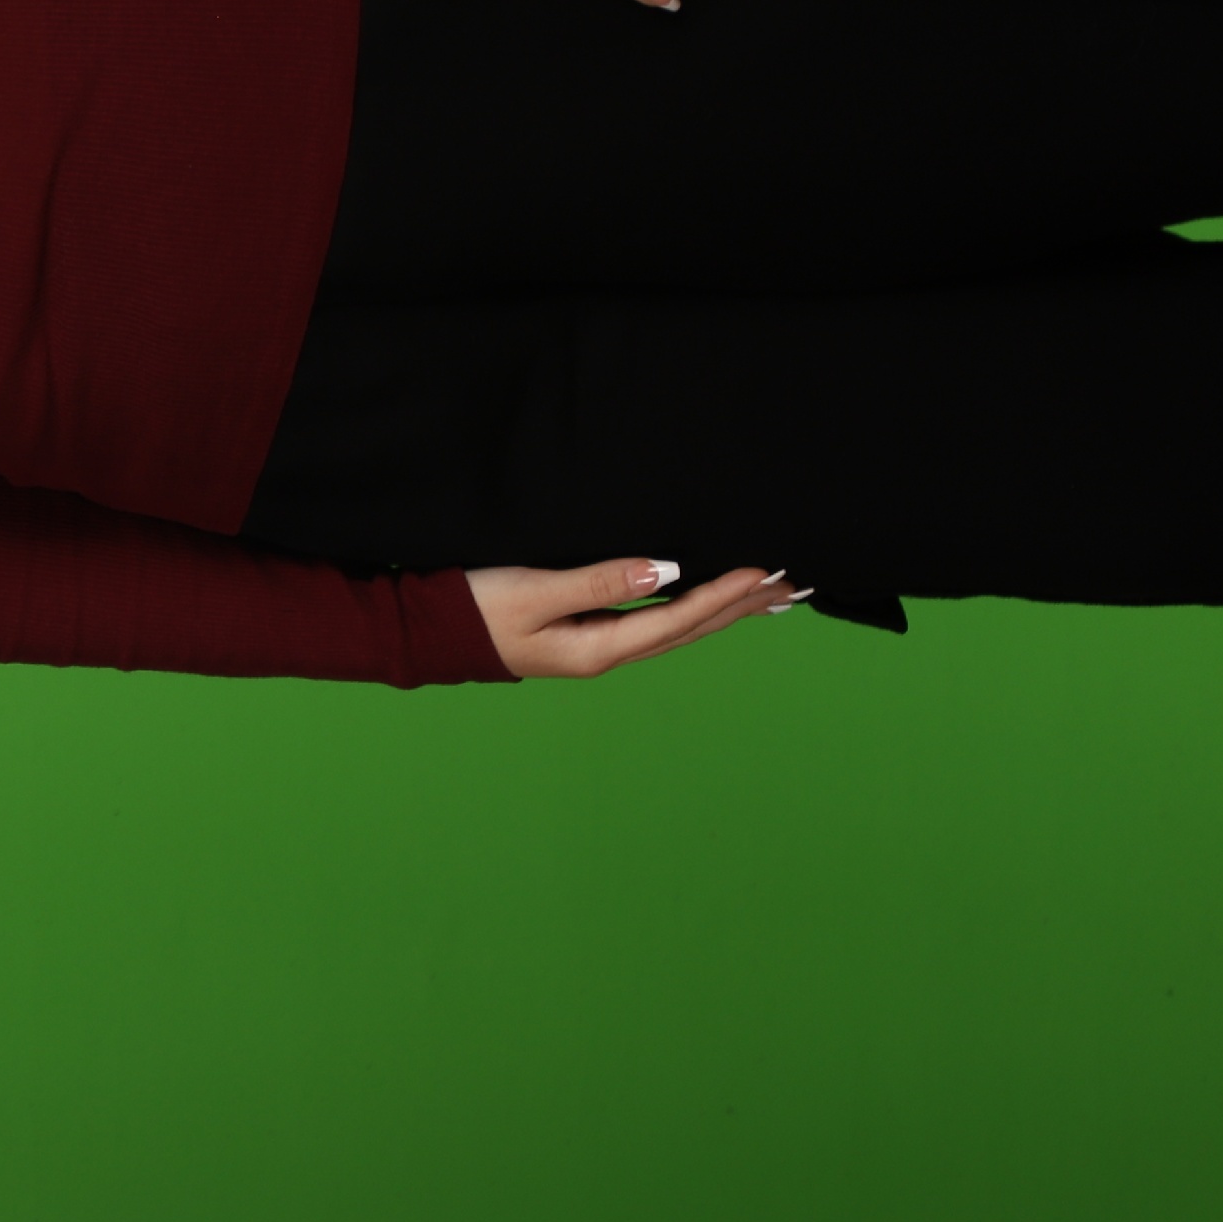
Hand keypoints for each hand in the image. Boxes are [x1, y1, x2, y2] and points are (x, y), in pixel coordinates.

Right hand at [467, 559, 806, 677]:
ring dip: (725, 610)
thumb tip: (661, 569)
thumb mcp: (533, 590)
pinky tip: (702, 602)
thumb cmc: (474, 608)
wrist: (429, 632)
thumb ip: (597, 581)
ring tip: (768, 597)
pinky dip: (691, 608)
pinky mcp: (585, 633)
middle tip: (793, 587)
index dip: (724, 594)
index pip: (678, 617)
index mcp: (599, 647)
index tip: (765, 571)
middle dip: (742, 607)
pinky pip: (657, 621)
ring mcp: (596, 646)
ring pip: (678, 626)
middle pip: (690, 628)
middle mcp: (607, 652)